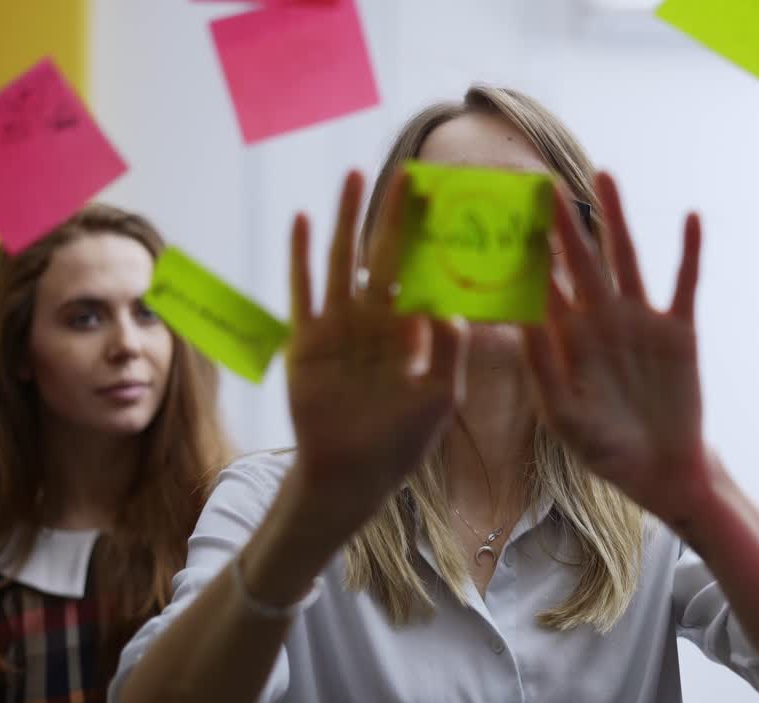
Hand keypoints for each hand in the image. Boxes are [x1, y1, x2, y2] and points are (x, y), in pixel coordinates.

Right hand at [286, 170, 467, 534]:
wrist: (352, 473)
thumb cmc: (400, 441)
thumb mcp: (439, 397)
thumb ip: (449, 352)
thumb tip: (455, 308)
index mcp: (410, 330)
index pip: (424, 273)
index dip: (434, 242)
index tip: (448, 203)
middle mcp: (375, 320)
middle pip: (387, 255)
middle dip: (397, 216)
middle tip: (410, 173)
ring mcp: (339, 326)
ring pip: (345, 260)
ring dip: (349, 218)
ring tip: (355, 175)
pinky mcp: (306, 339)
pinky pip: (304, 289)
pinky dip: (304, 255)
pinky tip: (305, 220)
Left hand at [522, 172, 705, 526]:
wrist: (660, 471)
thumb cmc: (604, 449)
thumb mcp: (564, 414)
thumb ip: (542, 366)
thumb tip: (518, 318)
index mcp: (567, 338)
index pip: (541, 285)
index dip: (522, 254)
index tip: (501, 218)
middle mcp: (601, 320)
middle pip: (580, 259)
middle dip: (562, 222)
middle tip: (544, 182)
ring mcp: (640, 321)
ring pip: (626, 257)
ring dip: (617, 217)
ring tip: (604, 174)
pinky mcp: (679, 330)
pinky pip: (683, 283)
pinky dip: (688, 252)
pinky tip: (690, 218)